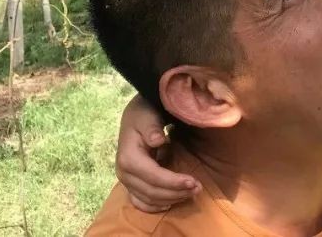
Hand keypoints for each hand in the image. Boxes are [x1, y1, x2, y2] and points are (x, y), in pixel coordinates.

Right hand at [115, 94, 199, 212]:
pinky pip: (140, 202)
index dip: (173, 182)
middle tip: (198, 188)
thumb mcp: (147, 116)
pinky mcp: (129, 184)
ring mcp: (125, 181)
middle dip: (176, 192)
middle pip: (152, 191)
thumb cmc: (143, 115)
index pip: (153, 176)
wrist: (134, 117)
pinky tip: (169, 204)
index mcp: (128, 158)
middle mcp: (124, 173)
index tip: (194, 181)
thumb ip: (152, 128)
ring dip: (171, 199)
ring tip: (191, 193)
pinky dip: (154, 206)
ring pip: (148, 199)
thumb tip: (158, 140)